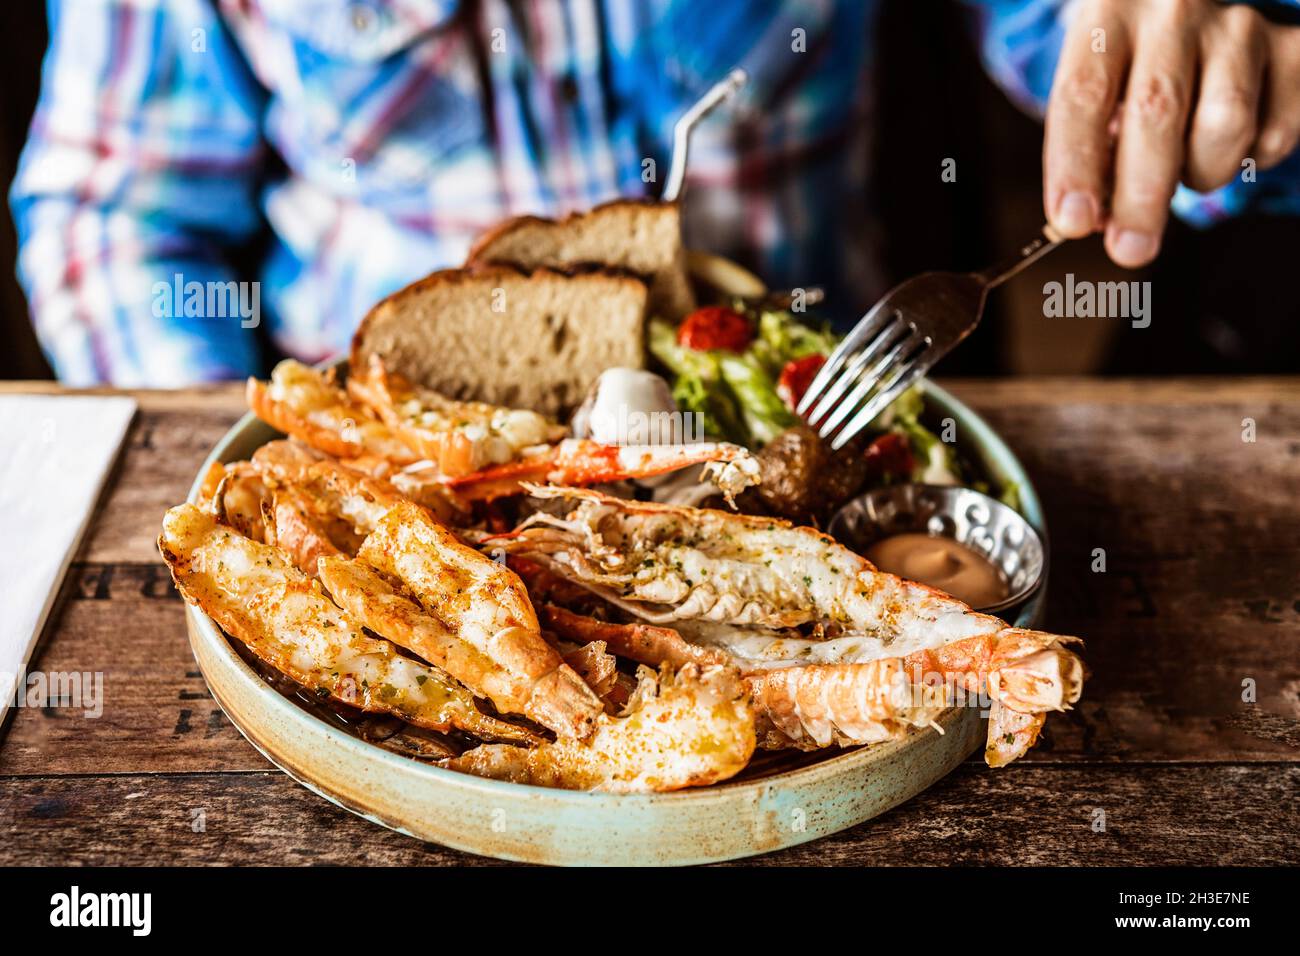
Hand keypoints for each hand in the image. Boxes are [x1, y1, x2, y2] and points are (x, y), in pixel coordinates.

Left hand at [1044, 0, 1299, 267]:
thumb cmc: (1133, 67)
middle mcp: (1174, 12)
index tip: (1072, 222)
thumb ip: (1092, 150)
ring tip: (1185, 171)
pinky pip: (1275, 134)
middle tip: (1130, 250)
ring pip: (1224, 124)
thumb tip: (1091, 221)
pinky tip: (1228, 147)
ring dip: (1201, 173)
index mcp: (1109, 18)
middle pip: (1156, 112)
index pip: (1083, 96)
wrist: (1198, 16)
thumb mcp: (1098, 93)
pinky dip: (1248, 160)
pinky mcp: (1292, 52)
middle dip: (1140, 196)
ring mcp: (1239, 28)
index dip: (1074, 164)